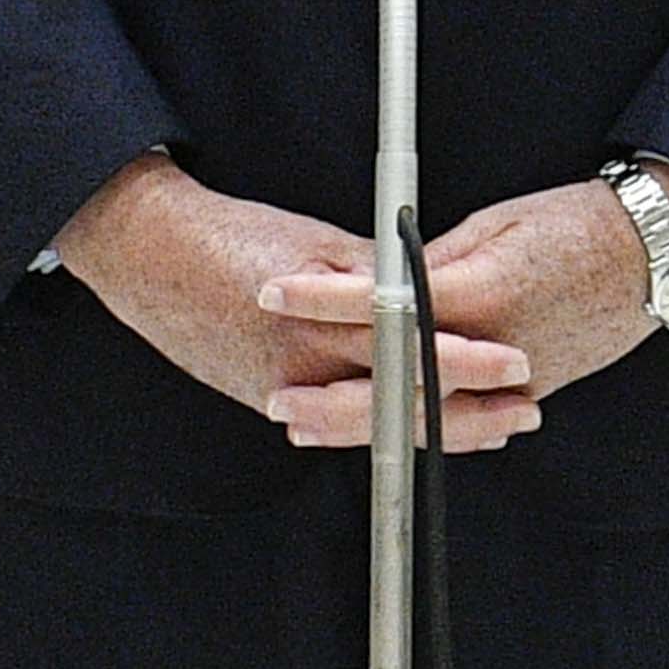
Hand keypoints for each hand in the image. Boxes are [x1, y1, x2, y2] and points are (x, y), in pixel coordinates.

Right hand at [60, 159, 532, 450]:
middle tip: (523, 412)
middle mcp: (301, 369)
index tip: (513, 364)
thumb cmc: (229, 237)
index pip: (409, 350)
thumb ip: (374, 272)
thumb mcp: (314, 241)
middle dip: (468, 415)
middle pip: (401, 404)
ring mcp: (280, 394)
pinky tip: (417, 429)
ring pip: (375, 426)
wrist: (146, 254)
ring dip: (437, 431)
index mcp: (319, 321)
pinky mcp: (264, 400)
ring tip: (491, 429)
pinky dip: (385, 427)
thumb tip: (428, 289)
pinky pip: (337, 423)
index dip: (467, 362)